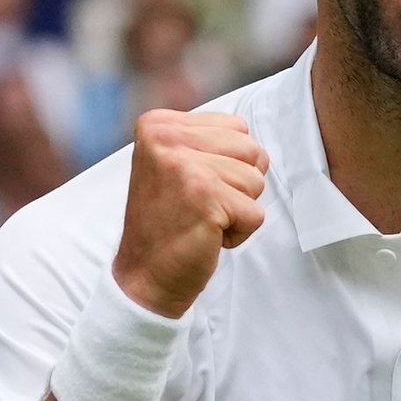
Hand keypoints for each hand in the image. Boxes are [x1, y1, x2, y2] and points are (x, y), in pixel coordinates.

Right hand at [112, 111, 268, 317]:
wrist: (143, 276)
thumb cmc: (167, 222)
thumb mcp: (175, 164)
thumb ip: (207, 142)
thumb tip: (254, 145)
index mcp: (158, 124)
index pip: (237, 127)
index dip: (228, 163)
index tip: (191, 186)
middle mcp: (166, 138)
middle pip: (251, 150)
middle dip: (238, 184)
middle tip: (199, 205)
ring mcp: (185, 167)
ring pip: (256, 180)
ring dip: (238, 208)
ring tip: (201, 219)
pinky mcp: (205, 197)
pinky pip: (256, 213)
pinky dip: (239, 232)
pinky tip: (206, 236)